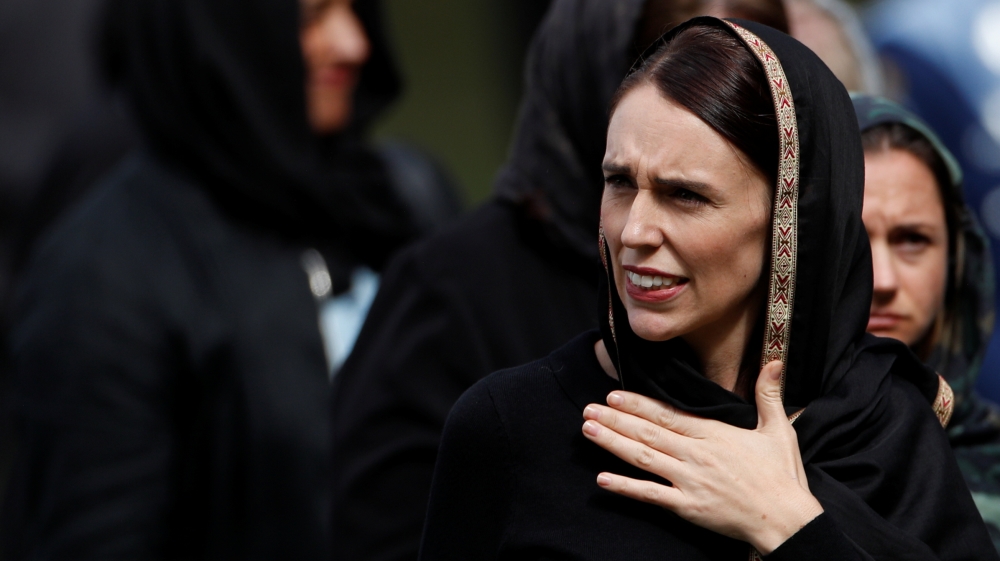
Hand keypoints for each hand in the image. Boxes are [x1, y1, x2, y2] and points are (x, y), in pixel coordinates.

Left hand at [581, 361, 822, 554]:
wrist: (788, 519)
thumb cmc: (782, 476)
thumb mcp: (779, 430)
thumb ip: (769, 394)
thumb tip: (774, 361)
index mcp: (713, 434)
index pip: (667, 415)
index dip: (638, 405)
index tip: (613, 395)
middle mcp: (696, 454)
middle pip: (648, 433)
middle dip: (615, 420)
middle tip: (587, 409)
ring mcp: (690, 481)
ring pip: (643, 458)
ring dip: (613, 444)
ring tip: (588, 431)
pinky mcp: (688, 507)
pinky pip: (651, 495)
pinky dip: (626, 487)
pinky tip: (603, 479)